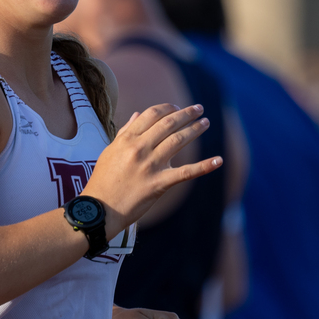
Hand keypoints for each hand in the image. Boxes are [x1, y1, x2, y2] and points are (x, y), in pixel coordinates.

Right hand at [86, 104, 221, 237]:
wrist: (100, 209)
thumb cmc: (103, 181)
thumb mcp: (110, 151)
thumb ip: (125, 132)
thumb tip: (137, 114)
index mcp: (127, 139)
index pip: (152, 114)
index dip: (168, 108)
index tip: (178, 108)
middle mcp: (139, 148)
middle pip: (169, 124)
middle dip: (187, 114)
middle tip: (199, 109)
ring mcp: (150, 166)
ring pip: (179, 141)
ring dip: (195, 129)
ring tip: (205, 123)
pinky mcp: (159, 184)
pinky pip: (186, 172)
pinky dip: (204, 166)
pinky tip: (219, 160)